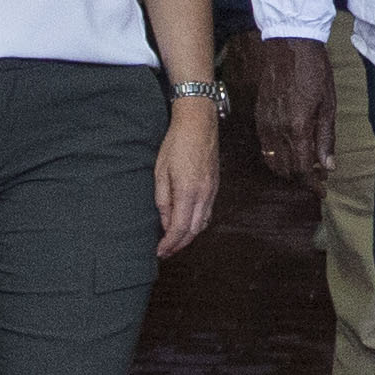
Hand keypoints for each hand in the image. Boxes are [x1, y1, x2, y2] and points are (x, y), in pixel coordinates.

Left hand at [154, 97, 219, 256]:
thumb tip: (165, 222)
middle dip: (179, 245)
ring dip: (189, 236)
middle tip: (165, 251)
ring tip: (174, 241)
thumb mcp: (161, 171)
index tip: (159, 251)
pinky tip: (187, 224)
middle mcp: (204, 195)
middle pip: (193, 231)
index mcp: (188, 192)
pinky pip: (208, 213)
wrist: (199, 123)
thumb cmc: (176, 143)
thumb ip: (163, 200)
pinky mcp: (215, 186)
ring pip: (203, 224)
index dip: (169, 244)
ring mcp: (212, 191)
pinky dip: (197, 224)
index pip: (179, 228)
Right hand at [250, 34, 333, 183]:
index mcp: (297, 128)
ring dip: (288, 170)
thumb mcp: (328, 105)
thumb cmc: (314, 71)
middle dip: (302, 179)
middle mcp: (277, 130)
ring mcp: (265, 124)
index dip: (312, 184)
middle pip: (286, 169)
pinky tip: (289, 153)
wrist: (289, 45)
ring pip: (273, 160)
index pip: (302, 169)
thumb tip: (328, 166)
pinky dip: (276, 157)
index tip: (322, 190)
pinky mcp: (258, 117)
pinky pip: (265, 147)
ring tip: (305, 168)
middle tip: (318, 177)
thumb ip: (326, 138)